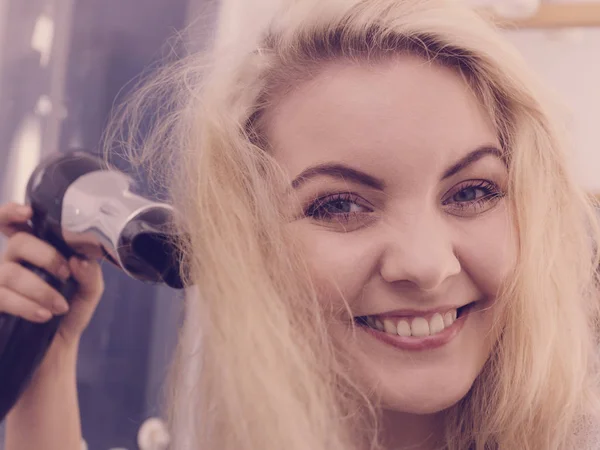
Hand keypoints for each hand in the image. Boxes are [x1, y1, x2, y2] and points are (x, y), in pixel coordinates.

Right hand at [0, 202, 103, 345]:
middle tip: (65, 274)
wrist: (57, 347)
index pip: (12, 223)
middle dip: (46, 256)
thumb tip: (79, 260)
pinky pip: (1, 296)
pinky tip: (43, 315)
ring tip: (59, 306)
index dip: (11, 213)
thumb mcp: (88, 290)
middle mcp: (12, 261)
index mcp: (34, 251)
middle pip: (19, 243)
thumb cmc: (70, 311)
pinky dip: (26, 305)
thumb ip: (90, 273)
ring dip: (41, 289)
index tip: (26, 212)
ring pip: (9, 272)